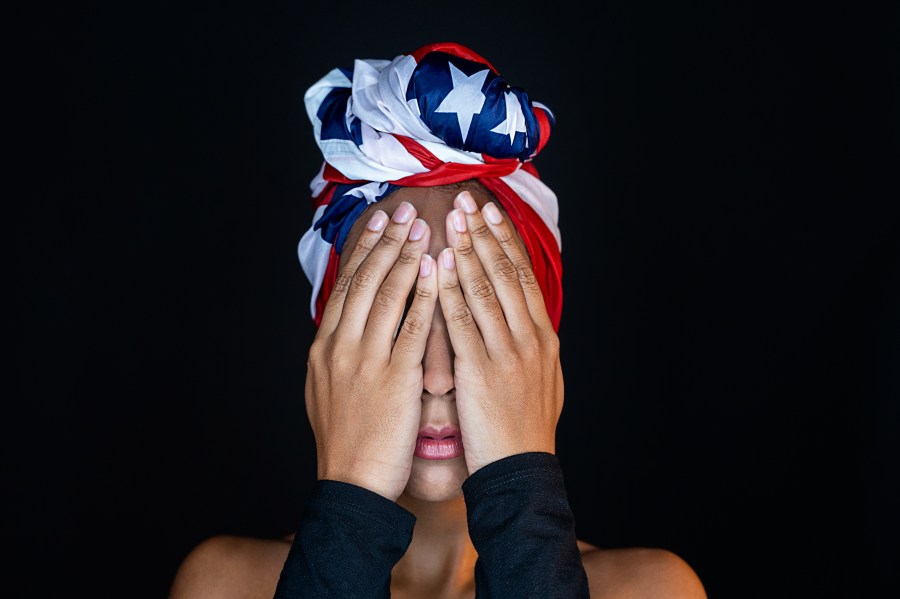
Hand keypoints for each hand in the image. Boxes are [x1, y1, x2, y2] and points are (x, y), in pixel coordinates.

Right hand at [305, 202, 437, 500]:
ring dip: (405, 257)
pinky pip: (412, 328)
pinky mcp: (394, 378)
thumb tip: (346, 325)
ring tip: (422, 228)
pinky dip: (425, 295)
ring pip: (385, 295)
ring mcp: (365, 360)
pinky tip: (437, 272)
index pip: (343, 286)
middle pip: (363, 281)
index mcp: (324, 347)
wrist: (350, 484)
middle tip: (402, 210)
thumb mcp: (327, 389)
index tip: (377, 223)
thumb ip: (338, 353)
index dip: (361, 251)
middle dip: (384, 242)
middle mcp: (340, 346)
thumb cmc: (345, 440)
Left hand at [436, 191, 563, 474]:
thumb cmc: (524, 430)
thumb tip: (521, 319)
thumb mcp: (540, 381)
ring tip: (451, 220)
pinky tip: (438, 266)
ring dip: (467, 250)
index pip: (524, 277)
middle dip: (486, 234)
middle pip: (507, 274)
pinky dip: (451, 290)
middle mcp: (531, 338)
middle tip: (468, 201)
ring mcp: (509, 353)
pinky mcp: (483, 371)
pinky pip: (464, 322)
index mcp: (544, 338)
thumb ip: (529, 346)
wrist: (522, 472)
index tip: (490, 213)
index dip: (506, 242)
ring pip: (487, 290)